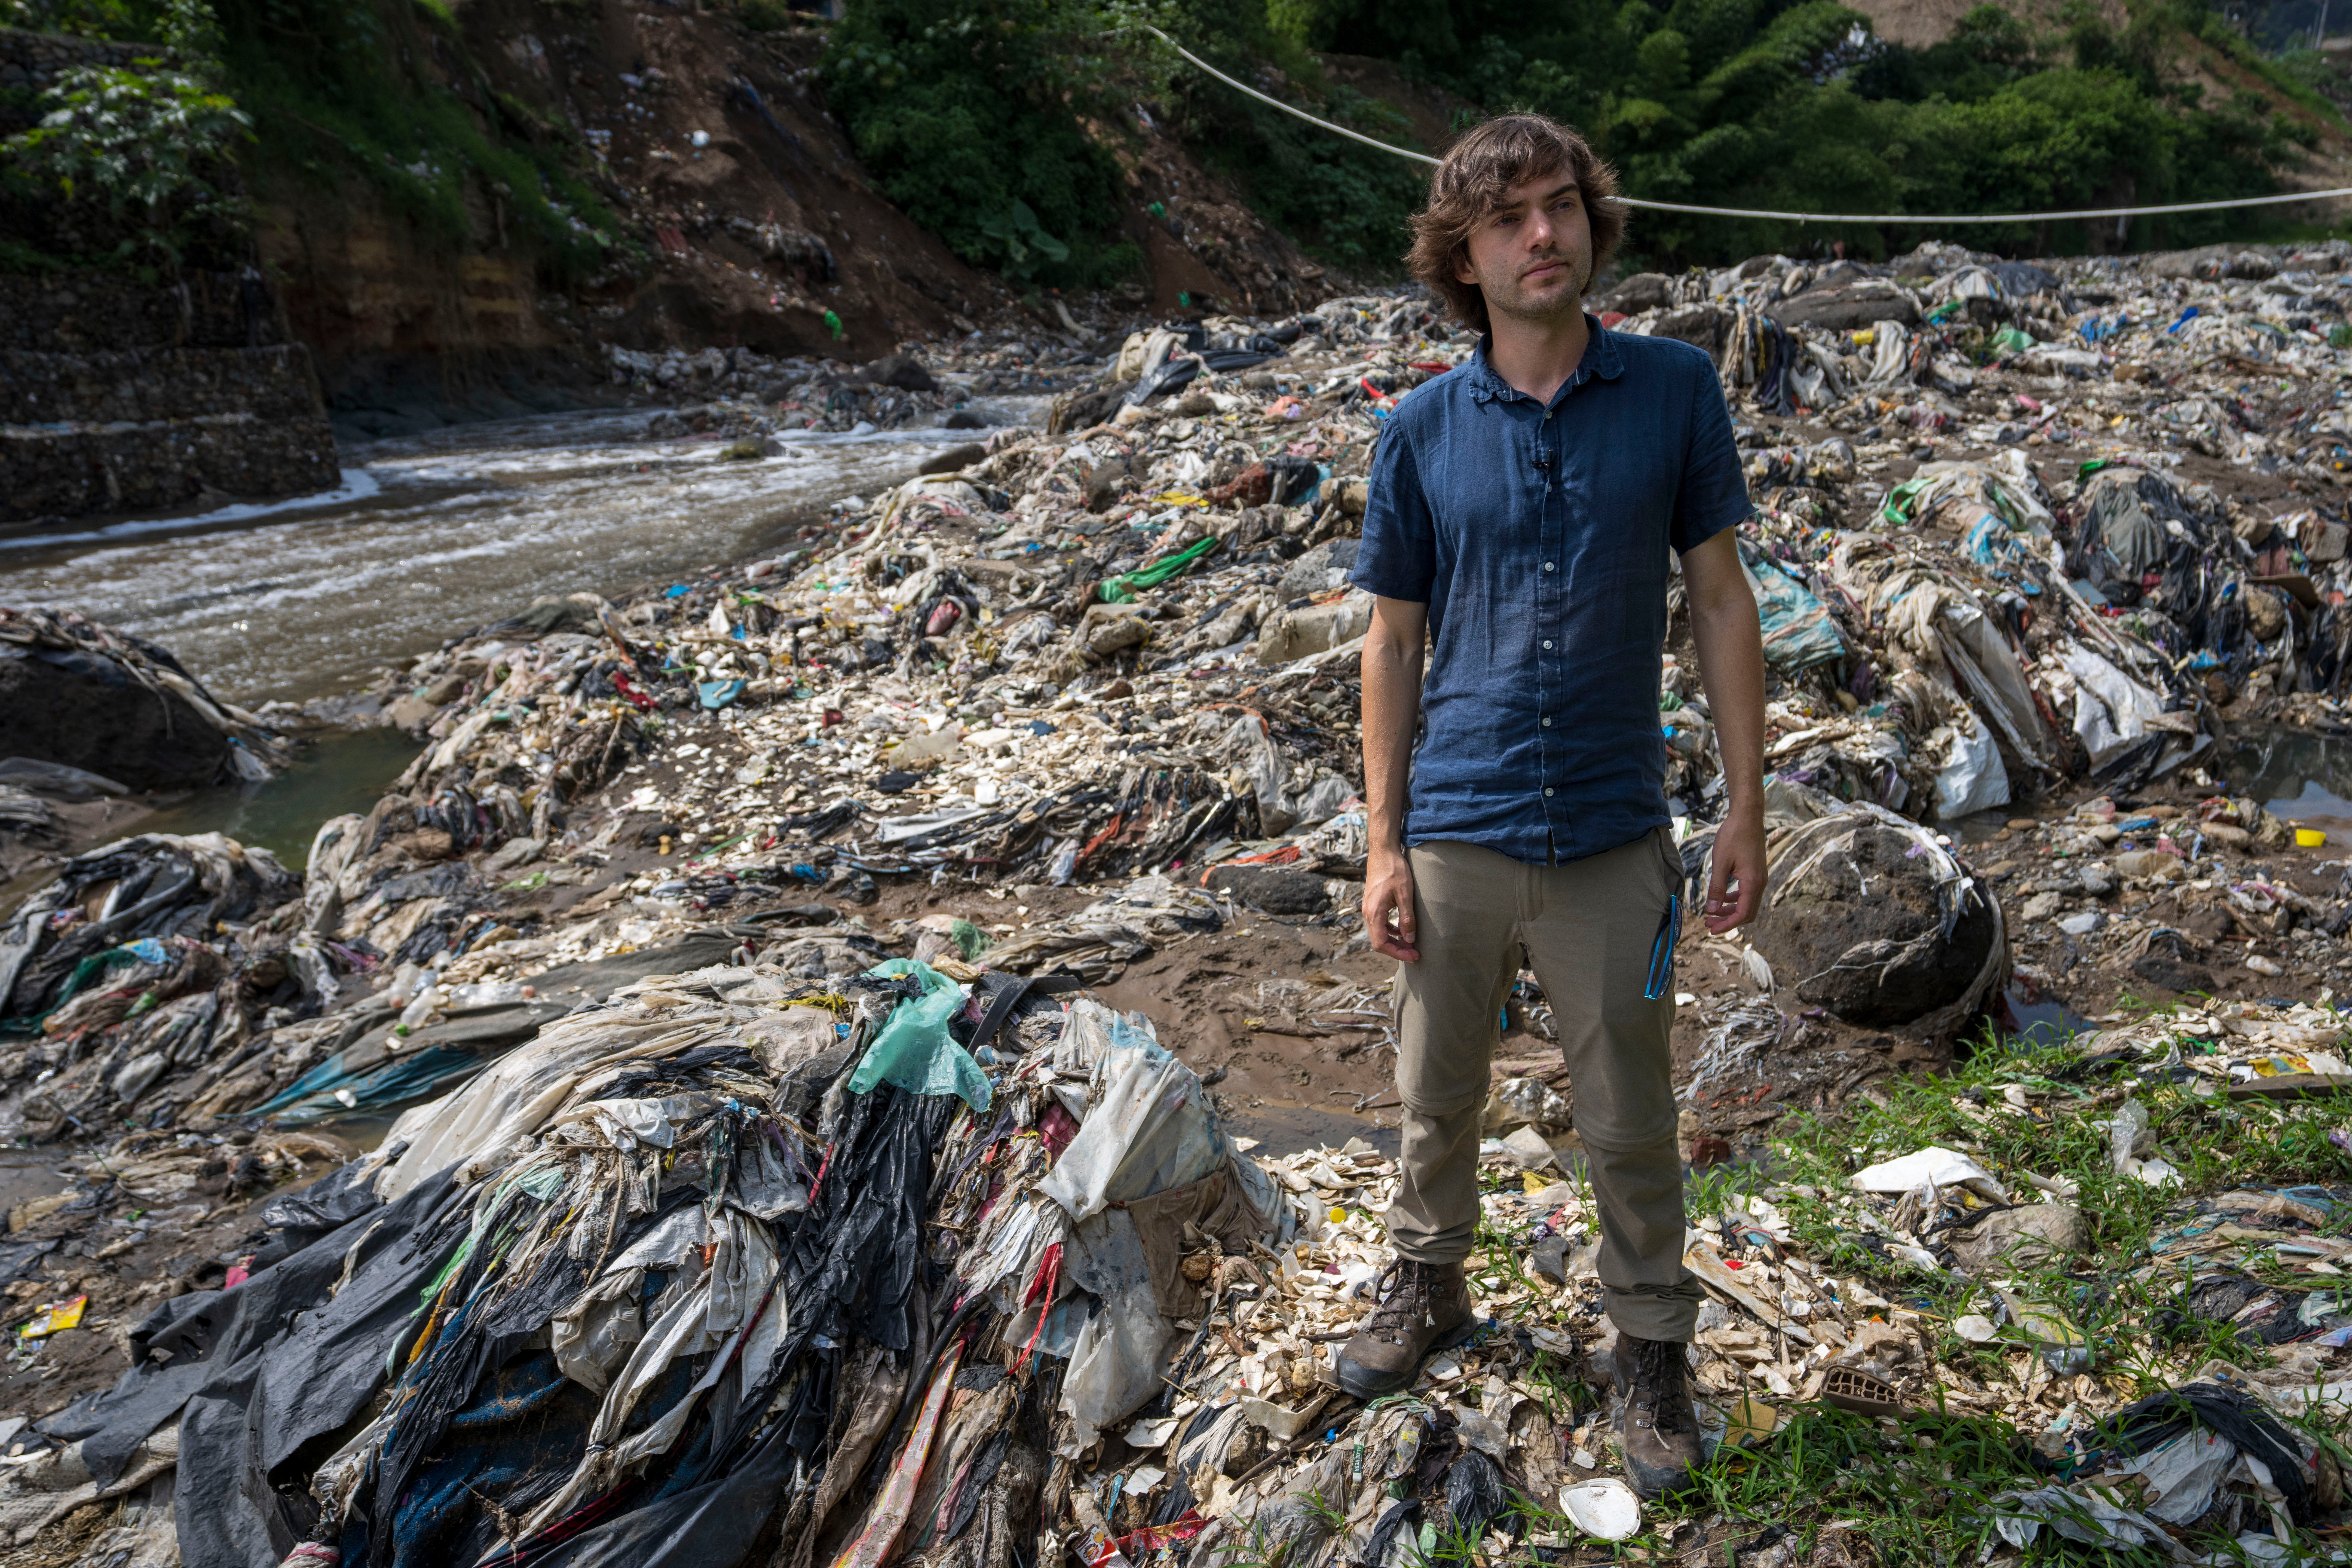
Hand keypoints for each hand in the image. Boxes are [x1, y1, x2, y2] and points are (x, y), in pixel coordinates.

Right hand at [1363, 848, 1419, 960]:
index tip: (1414, 955)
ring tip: (1410, 943)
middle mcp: (1368, 913)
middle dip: (1397, 950)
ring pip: (1378, 933)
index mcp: (1374, 912)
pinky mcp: (1372, 903)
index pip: (1381, 944)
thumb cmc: (1394, 870)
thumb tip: (1409, 940)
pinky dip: (1390, 930)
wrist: (1382, 851)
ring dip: (1393, 941)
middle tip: (1415, 953)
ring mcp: (1368, 908)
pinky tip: (1402, 928)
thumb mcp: (1405, 894)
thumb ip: (1407, 918)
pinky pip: (1379, 923)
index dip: (1397, 953)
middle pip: (1379, 941)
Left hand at [1705, 806, 1766, 934]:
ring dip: (1731, 911)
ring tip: (1711, 913)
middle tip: (1708, 924)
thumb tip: (1712, 910)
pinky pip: (1747, 893)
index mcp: (1753, 883)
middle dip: (1728, 921)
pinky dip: (1735, 900)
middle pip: (1747, 913)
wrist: (1747, 817)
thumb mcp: (1720, 863)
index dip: (1727, 925)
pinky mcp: (1757, 873)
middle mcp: (1760, 883)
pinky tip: (1722, 899)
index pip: (1742, 914)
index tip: (1711, 929)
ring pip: (1747, 904)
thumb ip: (1717, 888)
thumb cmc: (1733, 836)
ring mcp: (1760, 878)